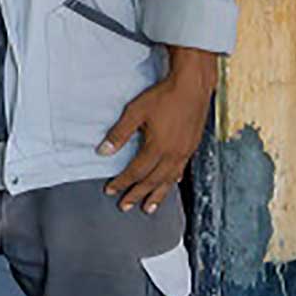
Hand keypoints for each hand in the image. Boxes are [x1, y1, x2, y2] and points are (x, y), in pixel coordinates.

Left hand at [100, 48, 216, 213]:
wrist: (192, 87)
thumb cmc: (163, 97)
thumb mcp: (135, 112)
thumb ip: (119, 134)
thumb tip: (103, 151)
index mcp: (157, 148)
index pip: (136, 172)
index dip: (122, 182)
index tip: (110, 190)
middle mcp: (173, 155)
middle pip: (152, 181)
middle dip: (137, 194)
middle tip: (125, 206)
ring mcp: (184, 152)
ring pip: (168, 180)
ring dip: (156, 195)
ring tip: (148, 208)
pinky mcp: (191, 147)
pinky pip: (180, 170)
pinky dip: (172, 181)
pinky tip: (169, 184)